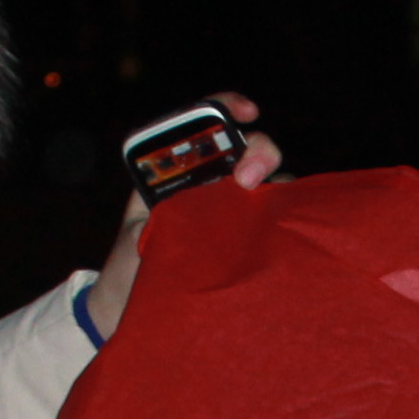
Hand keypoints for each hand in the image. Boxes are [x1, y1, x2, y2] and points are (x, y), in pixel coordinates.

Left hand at [84, 94, 278, 338]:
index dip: (229, 108)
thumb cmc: (131, 266)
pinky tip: (282, 226)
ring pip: (273, 184)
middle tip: (246, 178)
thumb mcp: (138, 233)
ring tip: (260, 204)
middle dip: (259, 151)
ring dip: (274, 185)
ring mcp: (239, 214)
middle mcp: (216, 186)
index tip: (245, 112)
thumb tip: (192, 209)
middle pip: (252, 150)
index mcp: (183, 172)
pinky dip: (286, 218)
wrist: (136, 311)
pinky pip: (280, 222)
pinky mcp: (256, 243)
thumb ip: (163, 214)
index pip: (211, 126)